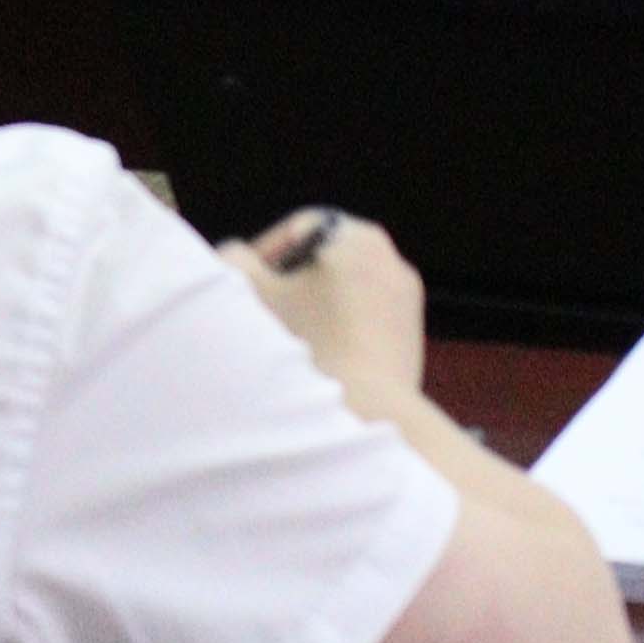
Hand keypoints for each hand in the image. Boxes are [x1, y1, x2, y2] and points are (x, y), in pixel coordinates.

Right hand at [221, 207, 426, 416]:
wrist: (369, 412)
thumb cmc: (308, 347)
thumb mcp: (255, 295)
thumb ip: (234, 260)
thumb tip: (235, 254)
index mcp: (355, 235)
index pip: (298, 230)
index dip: (262, 256)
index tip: (242, 288)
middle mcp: (389, 257)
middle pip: (322, 263)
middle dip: (289, 285)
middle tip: (260, 317)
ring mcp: (403, 298)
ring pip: (342, 295)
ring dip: (313, 312)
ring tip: (285, 347)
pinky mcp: (409, 336)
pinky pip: (362, 325)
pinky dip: (338, 335)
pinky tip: (317, 364)